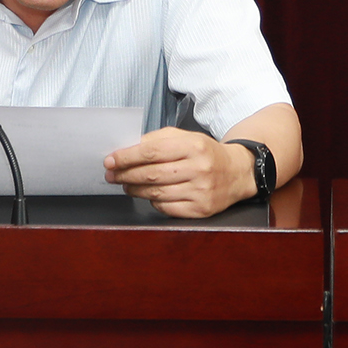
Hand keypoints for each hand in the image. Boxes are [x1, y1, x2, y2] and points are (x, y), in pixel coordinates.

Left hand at [104, 128, 250, 217]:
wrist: (237, 173)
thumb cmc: (206, 153)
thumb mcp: (186, 137)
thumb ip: (158, 139)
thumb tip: (128, 149)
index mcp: (194, 146)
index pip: (151, 152)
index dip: (126, 157)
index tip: (110, 160)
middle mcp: (199, 168)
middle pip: (151, 174)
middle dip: (125, 175)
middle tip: (111, 175)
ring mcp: (201, 191)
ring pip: (156, 193)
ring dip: (135, 190)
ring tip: (125, 185)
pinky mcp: (201, 210)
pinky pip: (167, 207)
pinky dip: (153, 201)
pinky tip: (148, 195)